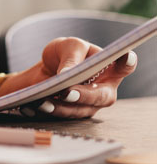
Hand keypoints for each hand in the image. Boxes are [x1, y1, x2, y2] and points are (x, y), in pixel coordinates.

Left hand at [12, 37, 136, 118]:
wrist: (48, 68)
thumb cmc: (65, 54)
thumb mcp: (68, 47)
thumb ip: (71, 58)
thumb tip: (67, 74)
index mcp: (109, 67)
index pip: (124, 65)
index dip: (127, 62)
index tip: (126, 56)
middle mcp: (105, 88)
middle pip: (102, 96)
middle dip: (84, 95)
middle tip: (68, 92)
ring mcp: (92, 103)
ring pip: (81, 109)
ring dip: (62, 106)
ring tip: (43, 100)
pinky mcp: (77, 113)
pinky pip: (65, 116)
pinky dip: (51, 110)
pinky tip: (36, 105)